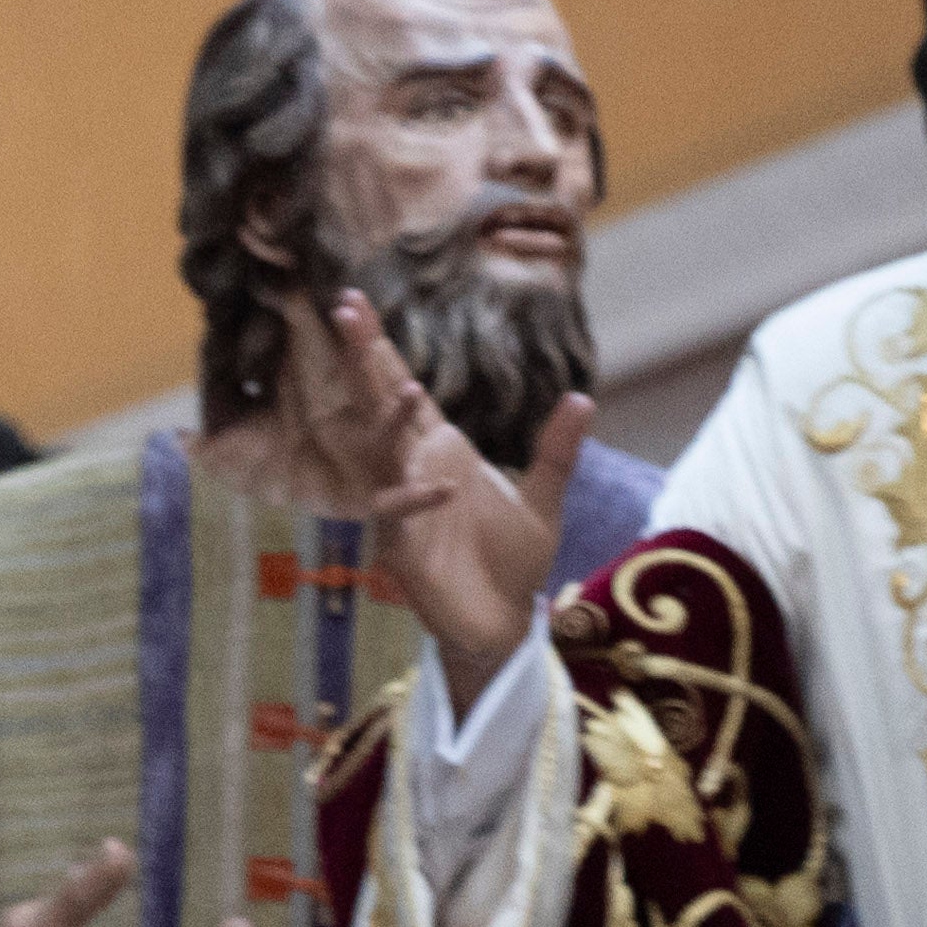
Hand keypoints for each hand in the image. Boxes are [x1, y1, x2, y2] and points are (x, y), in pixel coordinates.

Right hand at [290, 288, 589, 690]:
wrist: (504, 625)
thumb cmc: (514, 564)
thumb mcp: (544, 499)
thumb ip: (556, 449)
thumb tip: (582, 396)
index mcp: (441, 449)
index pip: (401, 387)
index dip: (378, 347)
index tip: (355, 301)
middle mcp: (414, 468)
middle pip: (378, 401)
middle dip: (364, 357)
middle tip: (344, 308)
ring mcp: (403, 505)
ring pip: (384, 452)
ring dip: (392, 422)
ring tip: (412, 389)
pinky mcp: (402, 547)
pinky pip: (398, 514)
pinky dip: (417, 498)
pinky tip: (444, 489)